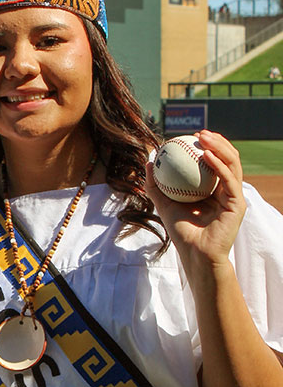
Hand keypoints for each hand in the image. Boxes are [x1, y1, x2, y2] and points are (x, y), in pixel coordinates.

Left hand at [145, 131, 245, 272]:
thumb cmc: (181, 231)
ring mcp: (234, 196)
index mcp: (214, 188)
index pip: (214, 161)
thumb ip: (155, 184)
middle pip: (227, 158)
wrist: (195, 254)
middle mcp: (227, 190)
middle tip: (199, 132)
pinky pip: (229, 180)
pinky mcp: (238, 204)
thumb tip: (148, 160)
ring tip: (204, 137)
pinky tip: (207, 155)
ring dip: (220, 147)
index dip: (206, 144)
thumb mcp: (164, 204)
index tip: (190, 135)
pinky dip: (219, 165)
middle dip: (216, 140)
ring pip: (232, 164)